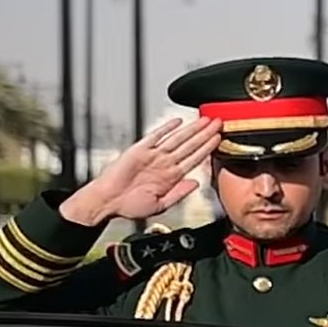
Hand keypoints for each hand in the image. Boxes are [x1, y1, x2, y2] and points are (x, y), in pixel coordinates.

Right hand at [58, 117, 221, 225]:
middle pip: (190, 145)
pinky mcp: (138, 150)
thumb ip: (179, 193)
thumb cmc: (130, 206)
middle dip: (205, 134)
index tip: (220, 139)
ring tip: (206, 120)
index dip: (208, 148)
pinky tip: (178, 121)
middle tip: (219, 122)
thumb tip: (196, 183)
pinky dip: (166, 129)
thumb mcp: (161, 204)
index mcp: (171, 176)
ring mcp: (152, 155)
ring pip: (177, 139)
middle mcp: (164, 163)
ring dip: (191, 129)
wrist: (107, 203)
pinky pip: (154, 137)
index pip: (195, 159)